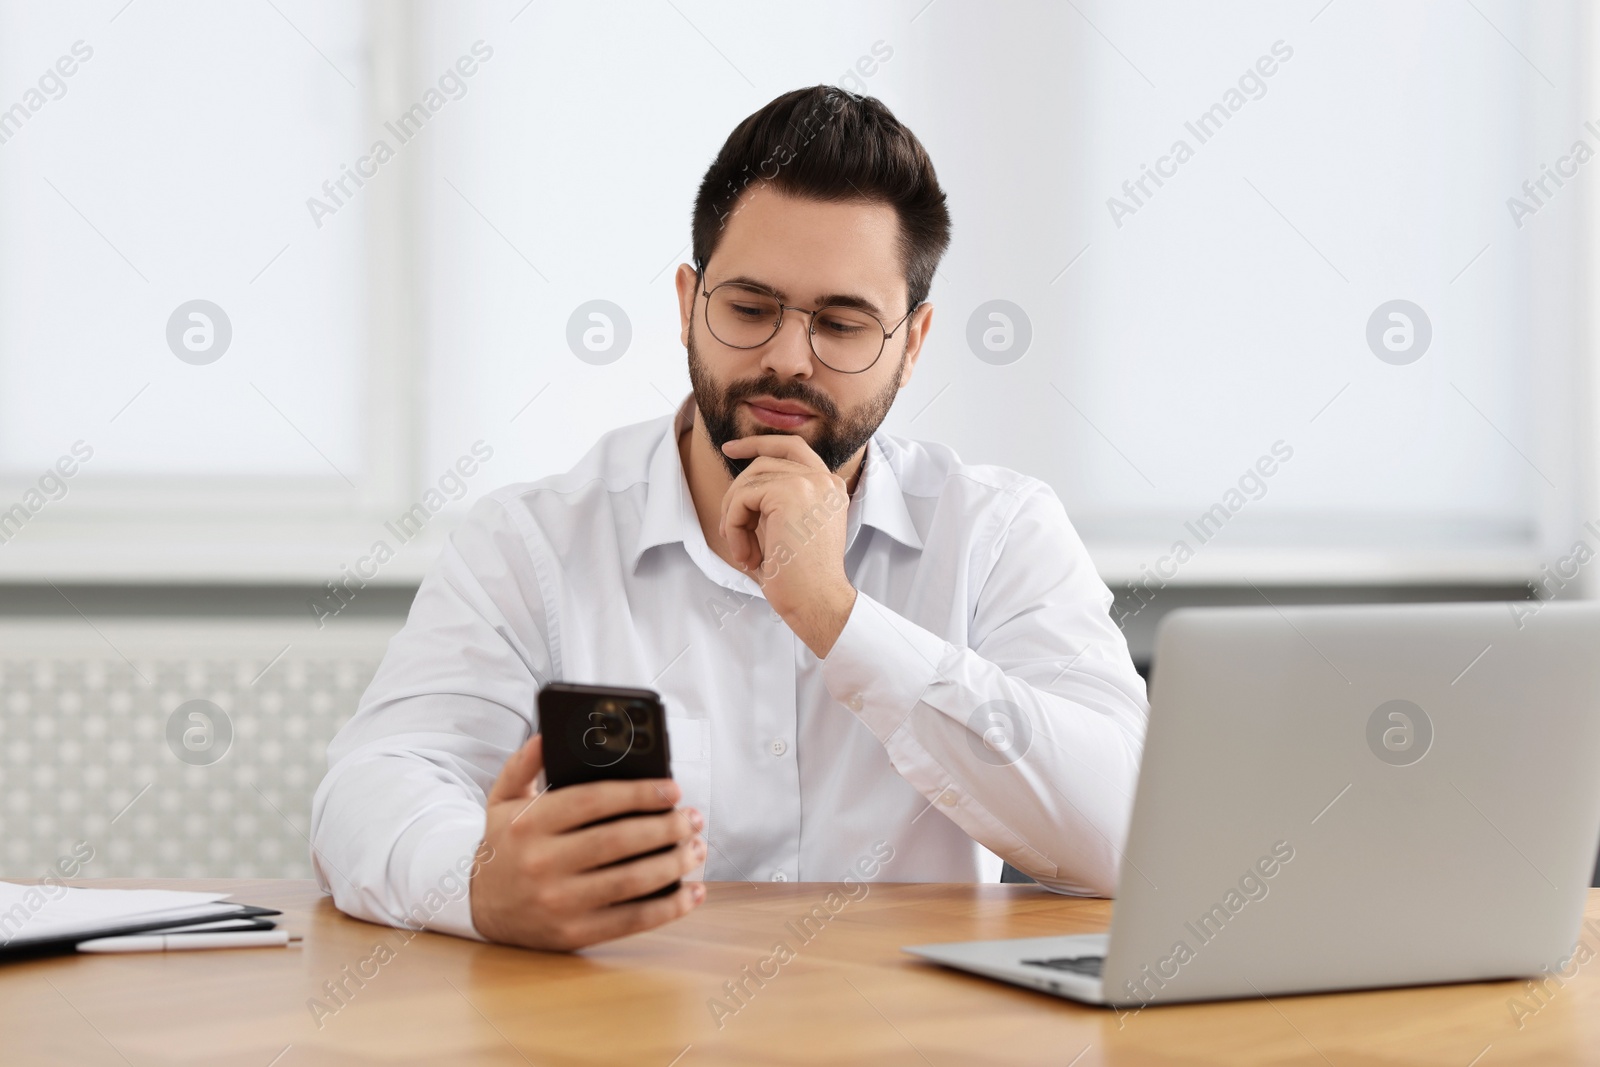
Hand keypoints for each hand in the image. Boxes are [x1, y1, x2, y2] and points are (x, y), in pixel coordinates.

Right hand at [469, 734, 706, 950]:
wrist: (477, 904)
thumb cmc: (504, 844)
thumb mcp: (502, 799)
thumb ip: (524, 763)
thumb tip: (549, 734)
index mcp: (529, 824)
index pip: (593, 801)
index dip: (639, 793)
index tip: (672, 790)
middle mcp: (543, 863)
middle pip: (620, 841)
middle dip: (666, 827)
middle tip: (693, 818)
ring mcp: (559, 902)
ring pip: (631, 881)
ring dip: (674, 864)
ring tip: (696, 848)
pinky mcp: (574, 933)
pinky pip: (631, 920)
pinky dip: (668, 908)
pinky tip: (691, 893)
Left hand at [719, 434, 857, 656]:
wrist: (818, 602)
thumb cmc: (803, 579)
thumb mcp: (793, 530)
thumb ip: (778, 503)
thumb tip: (742, 491)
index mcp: (830, 487)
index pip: (792, 447)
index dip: (758, 443)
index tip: (730, 449)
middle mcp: (824, 479)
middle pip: (764, 461)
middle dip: (737, 492)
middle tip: (730, 529)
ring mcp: (809, 483)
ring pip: (749, 481)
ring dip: (735, 517)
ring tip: (744, 550)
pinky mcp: (789, 493)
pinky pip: (742, 499)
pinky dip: (735, 526)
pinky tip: (747, 555)